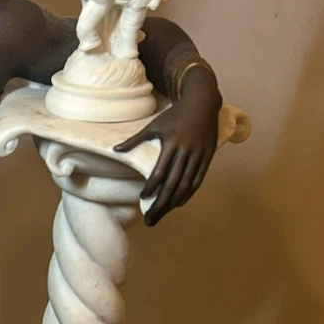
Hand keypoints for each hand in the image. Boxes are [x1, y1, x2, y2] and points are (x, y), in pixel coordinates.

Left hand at [114, 68, 221, 226]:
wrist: (202, 103)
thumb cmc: (174, 115)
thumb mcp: (153, 125)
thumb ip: (135, 140)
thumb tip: (115, 150)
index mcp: (171, 143)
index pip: (159, 172)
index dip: (151, 188)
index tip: (142, 199)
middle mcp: (186, 151)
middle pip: (172, 184)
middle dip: (160, 204)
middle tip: (150, 219)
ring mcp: (198, 155)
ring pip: (185, 185)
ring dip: (173, 202)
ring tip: (162, 214)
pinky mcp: (207, 157)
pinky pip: (198, 180)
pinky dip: (188, 193)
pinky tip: (179, 204)